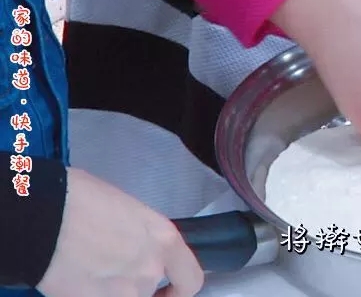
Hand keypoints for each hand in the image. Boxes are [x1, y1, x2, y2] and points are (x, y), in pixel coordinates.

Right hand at [37, 168, 203, 296]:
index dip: (180, 289)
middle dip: (131, 283)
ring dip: (110, 290)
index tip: (168, 289)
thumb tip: (134, 250)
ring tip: (86, 269)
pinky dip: (90, 294)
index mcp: (164, 239)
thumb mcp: (127, 212)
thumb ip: (141, 239)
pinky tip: (74, 280)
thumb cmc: (80, 200)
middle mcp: (151, 269)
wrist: (42, 215)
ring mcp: (125, 292)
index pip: (191, 280)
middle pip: (150, 291)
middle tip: (108, 268)